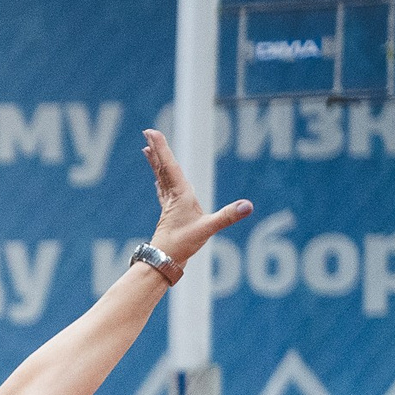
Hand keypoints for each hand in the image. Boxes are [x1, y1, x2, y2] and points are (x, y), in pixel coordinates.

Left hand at [142, 128, 250, 264]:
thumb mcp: (207, 229)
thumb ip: (227, 216)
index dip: (162, 148)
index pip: (170, 166)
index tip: (152, 132)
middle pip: (163, 168)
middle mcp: (172, 196)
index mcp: (180, 195)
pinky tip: (158, 178)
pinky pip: (164, 190)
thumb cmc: (182, 245)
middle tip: (147, 132)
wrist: (164, 261)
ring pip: (161, 177)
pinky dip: (161, 179)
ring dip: (156, 162)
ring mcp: (169, 204)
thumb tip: (248, 205)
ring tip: (147, 149)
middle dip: (157, 150)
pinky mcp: (169, 213)